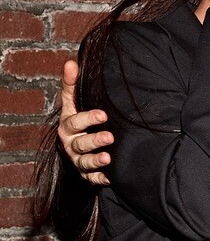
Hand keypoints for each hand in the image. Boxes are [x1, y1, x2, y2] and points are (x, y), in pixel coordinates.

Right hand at [58, 58, 113, 186]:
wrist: (79, 142)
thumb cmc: (78, 119)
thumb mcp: (74, 102)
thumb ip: (71, 84)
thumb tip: (71, 62)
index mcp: (68, 125)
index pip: (75, 121)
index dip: (88, 118)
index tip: (104, 114)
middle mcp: (70, 143)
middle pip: (80, 143)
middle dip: (94, 140)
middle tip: (110, 137)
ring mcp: (77, 159)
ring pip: (84, 162)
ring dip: (96, 160)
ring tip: (109, 158)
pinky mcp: (86, 173)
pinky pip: (91, 178)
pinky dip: (99, 178)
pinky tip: (110, 177)